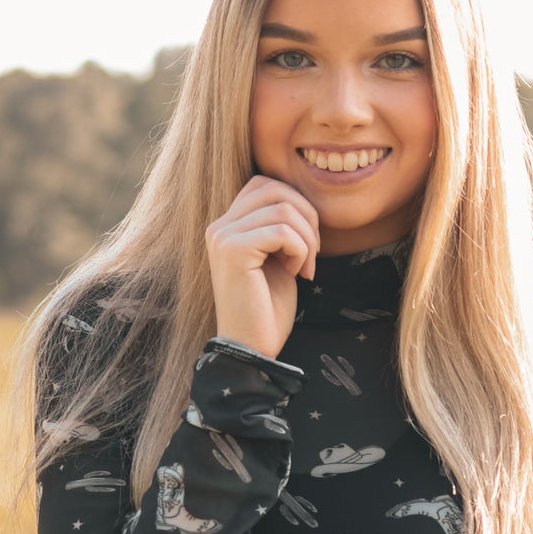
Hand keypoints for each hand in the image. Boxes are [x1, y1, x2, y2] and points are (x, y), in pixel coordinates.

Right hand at [205, 175, 320, 361]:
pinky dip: (300, 250)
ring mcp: (223, 237)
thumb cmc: (267, 308)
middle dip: (307, 217)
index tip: (306, 241)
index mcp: (227, 225)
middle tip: (313, 253)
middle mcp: (219, 226)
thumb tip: (303, 198)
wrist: (252, 349)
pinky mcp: (233, 251)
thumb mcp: (276, 257)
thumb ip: (280, 225)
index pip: (265, 184)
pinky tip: (296, 274)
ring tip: (304, 267)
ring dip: (307, 239)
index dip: (296, 204)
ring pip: (284, 209)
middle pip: (276, 189)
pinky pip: (282, 231)